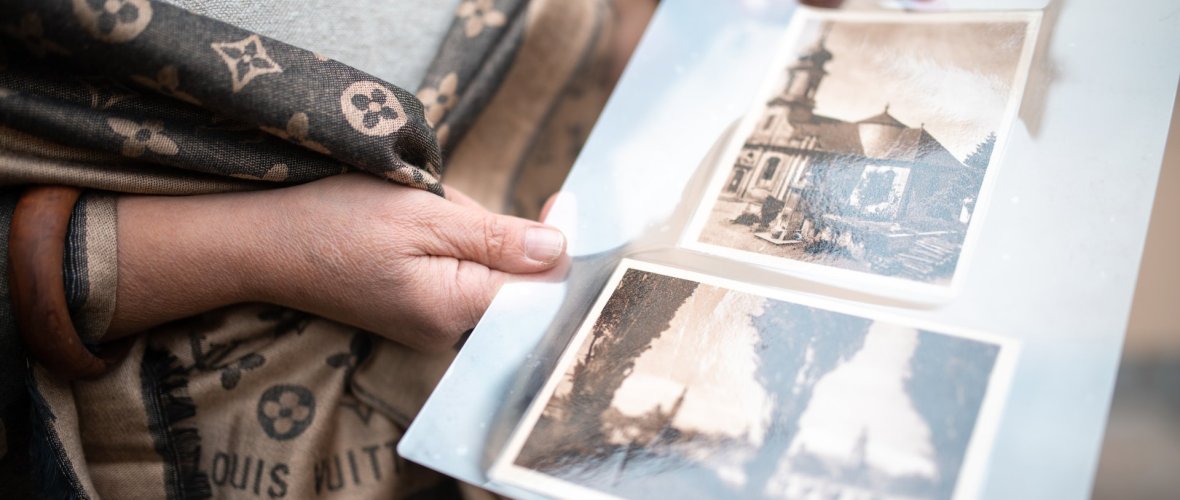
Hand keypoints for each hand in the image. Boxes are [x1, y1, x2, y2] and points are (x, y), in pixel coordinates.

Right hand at [109, 174, 565, 350]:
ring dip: (468, 233)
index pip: (542, 288)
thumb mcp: (424, 216)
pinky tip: (409, 230)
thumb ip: (497, 238)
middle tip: (443, 203)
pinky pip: (462, 275)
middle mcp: (453, 332)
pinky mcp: (422, 315)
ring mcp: (436, 328)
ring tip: (416, 212)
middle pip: (515, 277)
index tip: (561, 199)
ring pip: (487, 271)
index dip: (558, 243)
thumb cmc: (337, 223)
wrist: (266, 244)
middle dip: (496, 231)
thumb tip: (561, 249)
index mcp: (459, 310)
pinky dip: (448, 245)